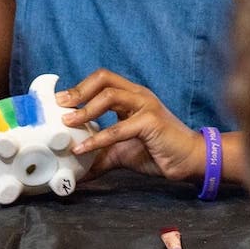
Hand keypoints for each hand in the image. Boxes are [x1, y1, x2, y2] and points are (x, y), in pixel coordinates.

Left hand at [55, 69, 204, 180]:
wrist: (191, 161)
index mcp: (130, 95)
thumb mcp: (120, 151)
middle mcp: (137, 95)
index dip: (78, 87)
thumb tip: (76, 169)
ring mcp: (146, 105)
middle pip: (103, 79)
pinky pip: (119, 127)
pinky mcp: (152, 122)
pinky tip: (83, 149)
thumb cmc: (157, 151)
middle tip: (59, 106)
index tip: (59, 102)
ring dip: (85, 110)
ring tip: (67, 124)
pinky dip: (99, 138)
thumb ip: (99, 155)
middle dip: (78, 91)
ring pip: (110, 96)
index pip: (101, 79)